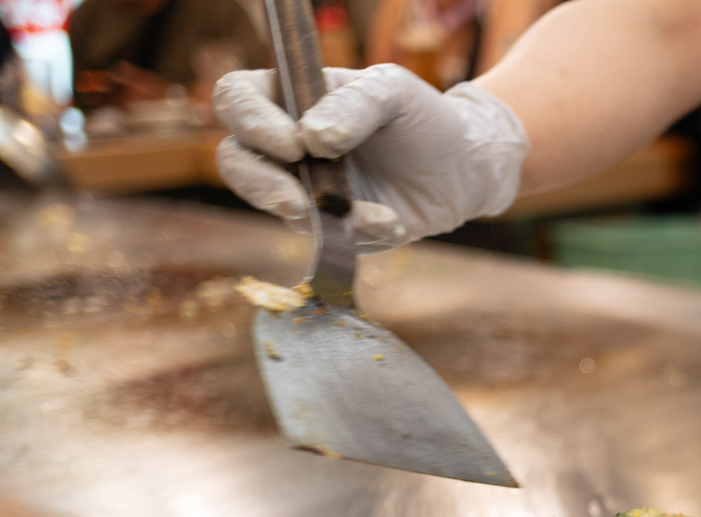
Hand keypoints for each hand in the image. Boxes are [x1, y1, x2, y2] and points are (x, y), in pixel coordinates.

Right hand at [213, 64, 528, 251]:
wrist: (464, 169)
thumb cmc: (423, 118)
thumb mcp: (395, 93)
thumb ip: (355, 105)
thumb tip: (312, 137)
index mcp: (289, 96)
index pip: (236, 99)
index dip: (251, 122)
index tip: (294, 144)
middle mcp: (285, 143)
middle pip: (236, 161)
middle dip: (262, 186)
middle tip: (301, 204)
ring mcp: (303, 187)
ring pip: (277, 209)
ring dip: (321, 219)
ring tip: (376, 217)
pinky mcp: (330, 226)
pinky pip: (325, 239)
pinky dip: (359, 236)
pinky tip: (395, 224)